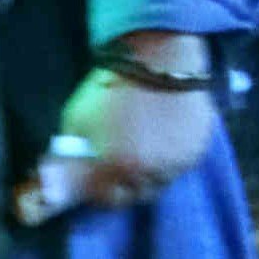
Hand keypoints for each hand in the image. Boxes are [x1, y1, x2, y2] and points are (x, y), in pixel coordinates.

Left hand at [14, 48, 222, 226]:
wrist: (159, 58)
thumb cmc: (109, 86)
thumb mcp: (76, 120)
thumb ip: (71, 156)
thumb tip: (61, 178)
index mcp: (114, 166)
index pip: (104, 200)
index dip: (97, 192)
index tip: (94, 182)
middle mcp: (148, 172)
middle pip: (133, 196)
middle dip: (121, 187)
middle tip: (115, 169)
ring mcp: (176, 163)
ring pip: (158, 184)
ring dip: (146, 176)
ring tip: (139, 154)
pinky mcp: (197, 151)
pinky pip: (179, 168)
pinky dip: (168, 162)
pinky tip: (160, 143)